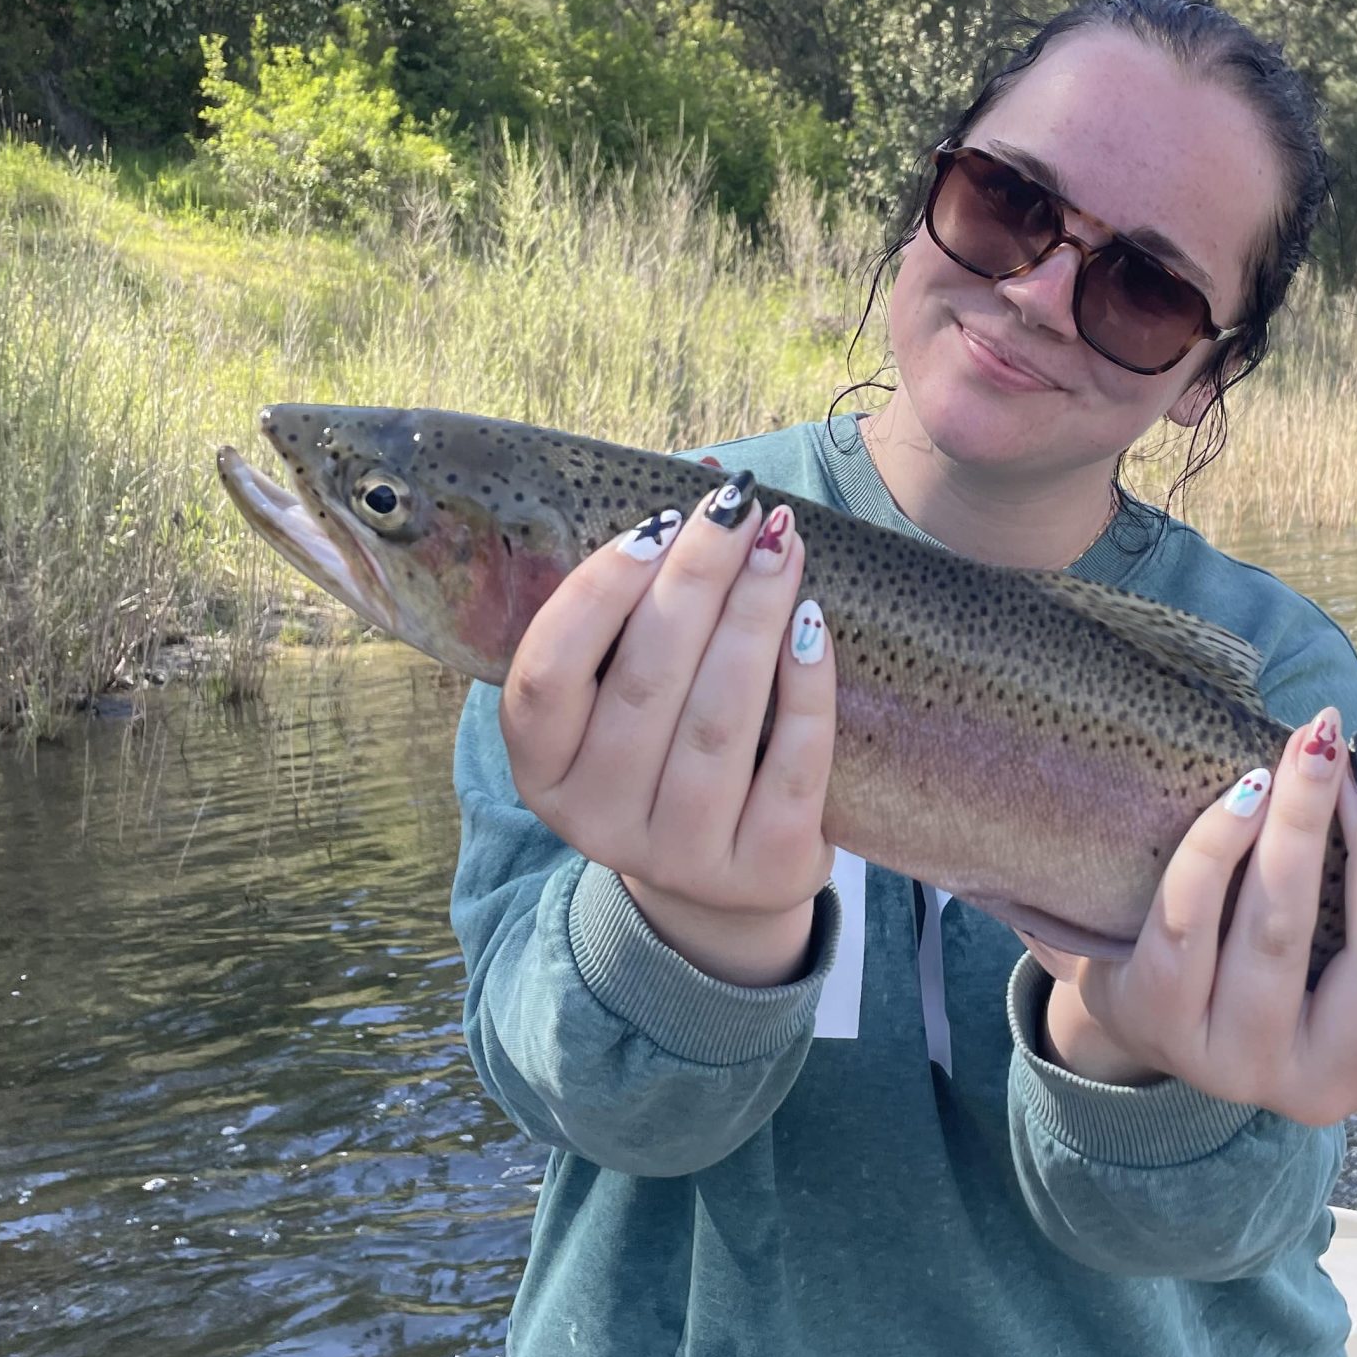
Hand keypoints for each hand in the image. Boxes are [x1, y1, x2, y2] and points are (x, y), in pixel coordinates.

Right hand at [497, 474, 836, 984]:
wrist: (722, 883)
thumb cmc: (666, 750)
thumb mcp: (625, 693)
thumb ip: (641, 602)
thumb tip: (703, 472)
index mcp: (543, 768)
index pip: (546, 675)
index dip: (596, 594)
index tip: (654, 526)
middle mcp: (598, 819)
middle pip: (644, 682)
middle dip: (696, 580)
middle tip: (737, 507)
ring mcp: (680, 854)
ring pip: (717, 719)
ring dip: (754, 617)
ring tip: (782, 544)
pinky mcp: (762, 869)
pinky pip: (791, 764)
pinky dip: (805, 687)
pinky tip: (813, 624)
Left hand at [1023, 711, 1356, 1121]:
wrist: (1144, 1005)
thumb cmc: (1270, 945)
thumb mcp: (1343, 904)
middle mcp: (1335, 1081)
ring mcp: (1244, 1066)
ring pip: (1281, 934)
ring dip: (1300, 826)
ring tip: (1306, 756)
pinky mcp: (1163, 1028)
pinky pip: (1190, 923)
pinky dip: (1218, 845)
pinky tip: (1243, 790)